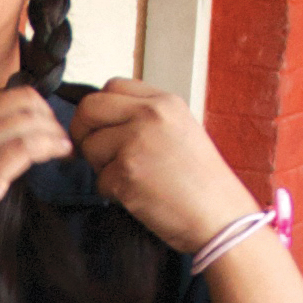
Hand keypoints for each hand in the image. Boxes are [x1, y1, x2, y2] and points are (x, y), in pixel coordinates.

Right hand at [0, 87, 72, 265]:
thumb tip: (6, 144)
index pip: (9, 94)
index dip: (36, 107)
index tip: (46, 126)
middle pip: (25, 101)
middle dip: (51, 117)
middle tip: (60, 138)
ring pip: (30, 120)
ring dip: (56, 132)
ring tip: (66, 148)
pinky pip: (27, 147)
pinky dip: (50, 147)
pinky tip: (58, 155)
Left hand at [67, 79, 255, 255]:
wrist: (219, 216)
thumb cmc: (202, 183)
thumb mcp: (181, 131)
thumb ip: (146, 119)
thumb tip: (105, 121)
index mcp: (165, 101)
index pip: (112, 86)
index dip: (100, 110)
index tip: (102, 128)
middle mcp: (149, 115)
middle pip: (89, 107)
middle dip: (83, 131)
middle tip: (94, 152)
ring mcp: (136, 142)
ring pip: (90, 146)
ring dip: (101, 167)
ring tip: (132, 178)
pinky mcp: (126, 172)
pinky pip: (99, 180)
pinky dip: (112, 193)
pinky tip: (139, 196)